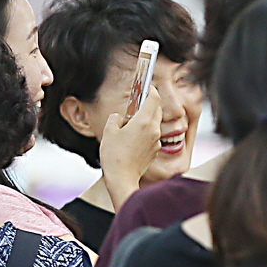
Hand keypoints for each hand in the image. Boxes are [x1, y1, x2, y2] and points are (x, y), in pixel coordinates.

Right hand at [98, 86, 162, 209]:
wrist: (122, 178)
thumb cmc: (115, 156)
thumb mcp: (109, 130)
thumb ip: (116, 118)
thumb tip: (120, 117)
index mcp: (144, 121)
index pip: (154, 98)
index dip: (151, 90)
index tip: (147, 87)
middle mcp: (154, 130)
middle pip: (156, 110)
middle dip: (148, 105)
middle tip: (136, 106)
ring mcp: (156, 141)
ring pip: (155, 123)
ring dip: (147, 119)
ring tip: (131, 125)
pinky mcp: (155, 150)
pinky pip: (153, 135)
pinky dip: (147, 132)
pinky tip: (133, 139)